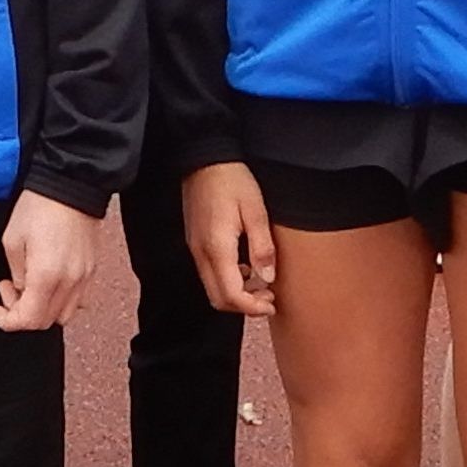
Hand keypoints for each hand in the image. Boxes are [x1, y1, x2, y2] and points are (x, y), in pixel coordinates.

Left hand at [0, 189, 101, 331]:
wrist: (71, 185)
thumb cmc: (38, 207)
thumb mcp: (12, 240)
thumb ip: (17, 274)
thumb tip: (22, 290)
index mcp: (47, 276)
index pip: (28, 320)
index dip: (6, 321)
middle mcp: (70, 282)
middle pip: (45, 322)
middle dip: (22, 314)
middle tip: (9, 289)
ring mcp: (84, 277)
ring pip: (63, 315)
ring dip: (42, 310)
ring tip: (28, 285)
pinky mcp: (91, 269)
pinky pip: (77, 299)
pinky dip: (59, 300)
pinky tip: (47, 281)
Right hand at [182, 161, 277, 316]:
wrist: (204, 158)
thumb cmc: (232, 180)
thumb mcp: (256, 210)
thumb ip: (262, 247)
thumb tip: (267, 278)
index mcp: (217, 248)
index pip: (230, 295)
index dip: (252, 307)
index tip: (272, 304)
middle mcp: (201, 253)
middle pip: (217, 299)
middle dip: (244, 307)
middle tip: (268, 298)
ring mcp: (195, 248)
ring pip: (212, 288)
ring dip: (236, 294)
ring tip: (261, 284)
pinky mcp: (195, 242)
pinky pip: (209, 273)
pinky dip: (228, 281)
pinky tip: (246, 268)